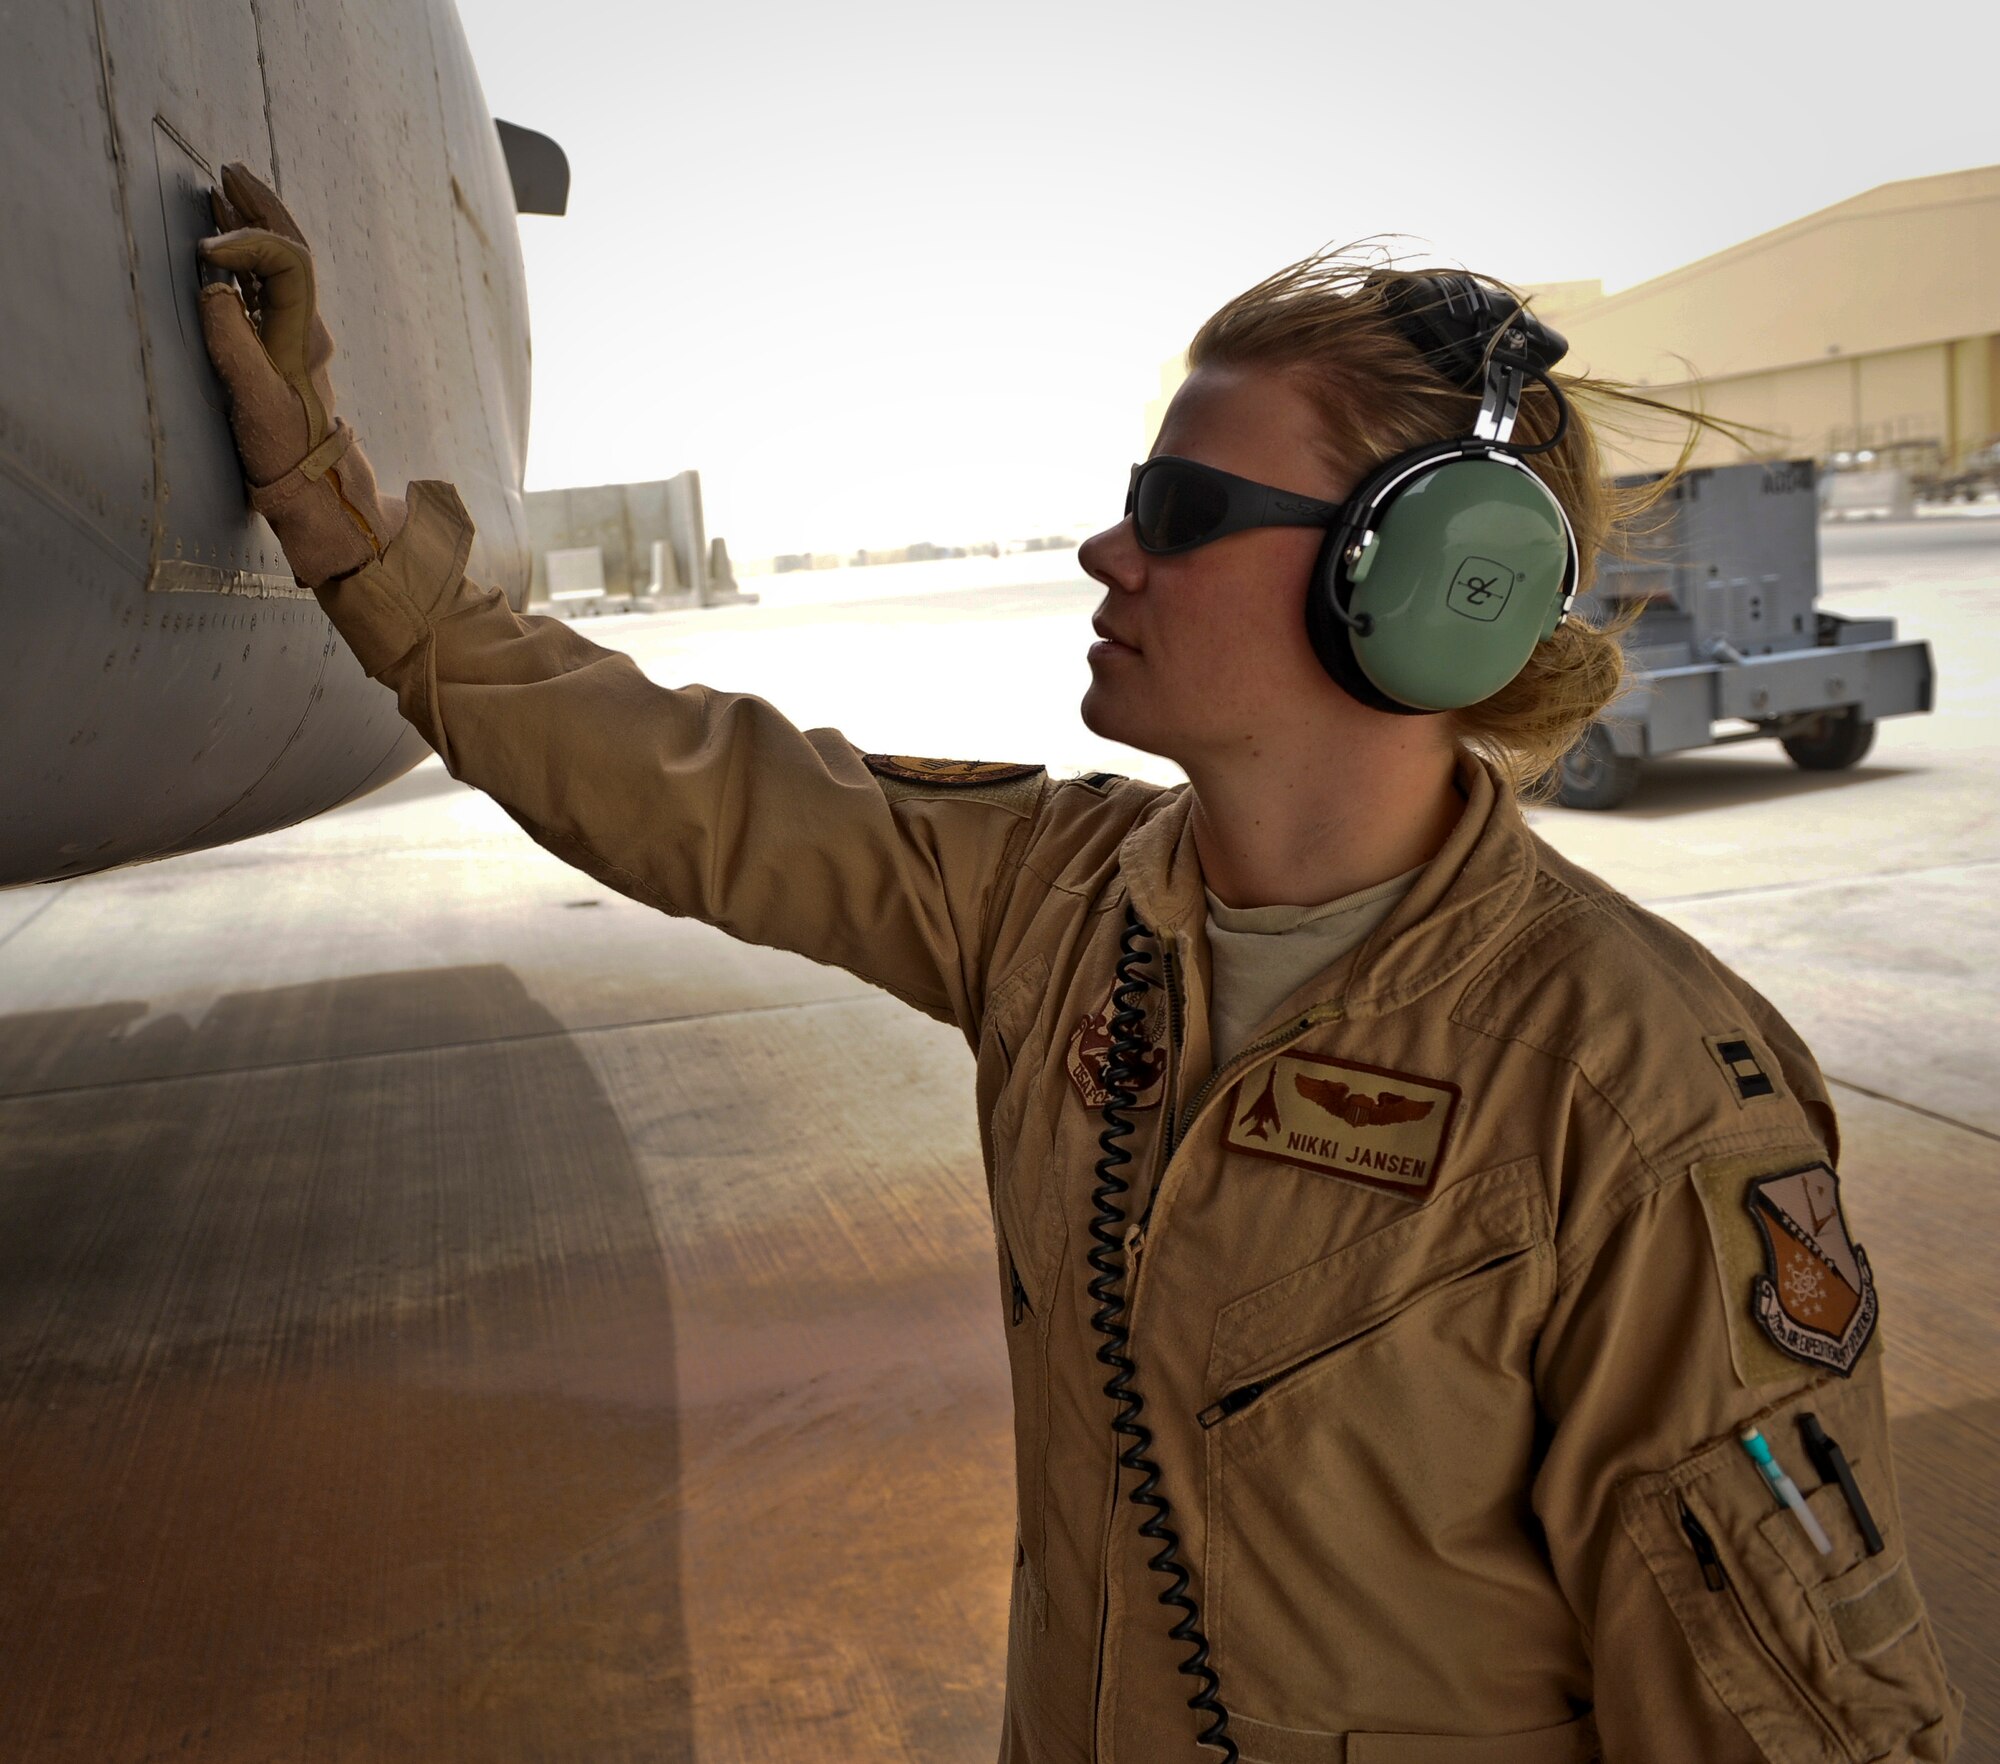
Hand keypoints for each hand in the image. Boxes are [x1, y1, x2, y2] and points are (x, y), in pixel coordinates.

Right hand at [198, 163, 404, 586]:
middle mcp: (306, 331)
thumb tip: (214, 288)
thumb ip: (233, 343)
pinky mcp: (284, 359)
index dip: (250, 238)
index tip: (206, 247)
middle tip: (230, 172)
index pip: (289, 259)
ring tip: (222, 196)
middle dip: (261, 208)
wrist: (319, 499)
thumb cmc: (289, 456)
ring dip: (251, 228)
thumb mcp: (255, 402)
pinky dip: (246, 265)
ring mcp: (297, 343)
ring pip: (277, 269)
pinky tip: (226, 258)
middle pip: (290, 251)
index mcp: (304, 335)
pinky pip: (267, 294)